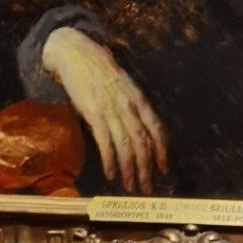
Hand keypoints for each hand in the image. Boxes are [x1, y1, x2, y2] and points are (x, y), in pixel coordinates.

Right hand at [41, 26, 167, 193]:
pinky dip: (110, 161)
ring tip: (130, 187)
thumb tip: (141, 133)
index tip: (164, 168)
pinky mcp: (94, 113)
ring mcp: (112, 110)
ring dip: (129, 170)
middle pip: (143, 143)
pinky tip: (111, 174)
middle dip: (146, 169)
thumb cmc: (102, 72)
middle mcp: (129, 106)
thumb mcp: (125, 87)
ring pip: (126, 146)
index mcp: (140, 99)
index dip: (162, 150)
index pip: (157, 129)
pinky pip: (105, 142)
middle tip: (147, 188)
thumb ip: (133, 108)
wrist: (79, 54)